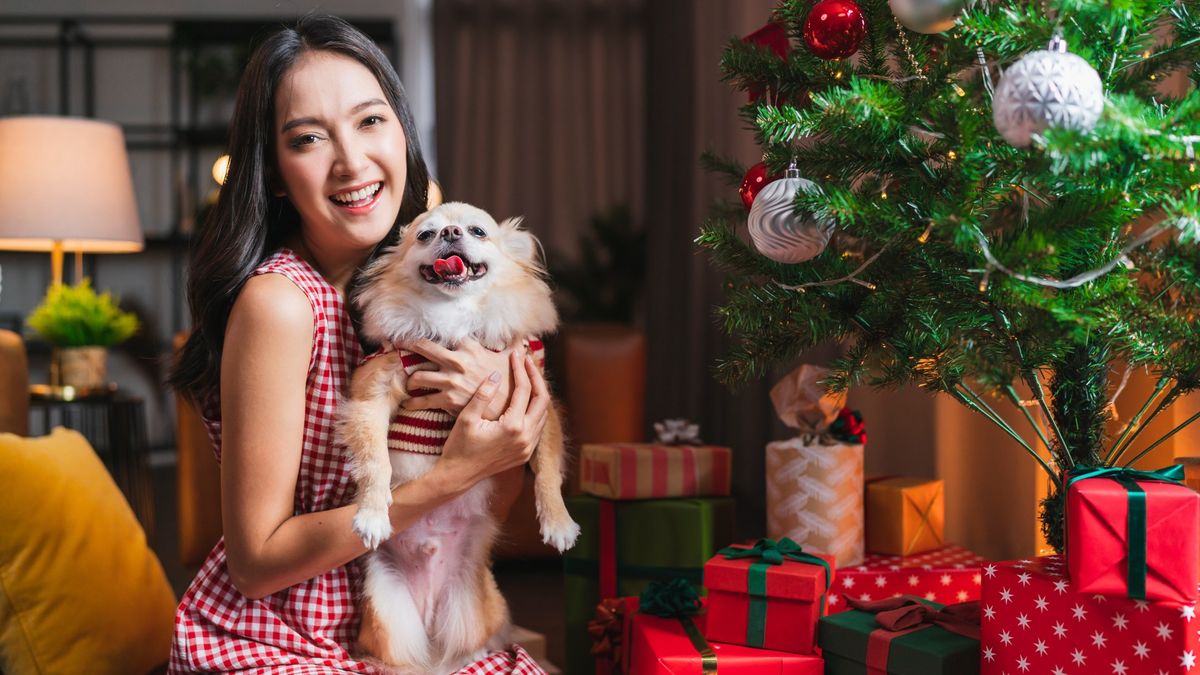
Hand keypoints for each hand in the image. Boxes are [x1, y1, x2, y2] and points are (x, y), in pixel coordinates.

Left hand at [402, 338, 521, 418]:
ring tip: (409, 383)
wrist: (508, 410)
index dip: (431, 332)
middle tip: (398, 344)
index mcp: (470, 348)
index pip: (445, 335)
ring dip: (411, 380)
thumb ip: (512, 346)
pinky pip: (422, 400)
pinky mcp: (447, 400)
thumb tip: (522, 336)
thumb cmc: (510, 384)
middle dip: (409, 344)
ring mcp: (450, 381)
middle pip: (424, 347)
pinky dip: (413, 403)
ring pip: (418, 376)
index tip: (420, 332)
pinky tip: (408, 404)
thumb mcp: (511, 360)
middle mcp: (457, 361)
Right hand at [435, 352, 550, 490]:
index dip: (520, 369)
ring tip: (528, 375)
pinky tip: (525, 398)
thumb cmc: (459, 446)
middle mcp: (526, 438)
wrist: (458, 475)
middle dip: (536, 377)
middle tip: (527, 361)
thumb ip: (483, 394)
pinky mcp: (525, 453)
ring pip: (543, 414)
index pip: (524, 390)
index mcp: (513, 427)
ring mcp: (528, 447)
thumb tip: (497, 374)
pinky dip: (535, 409)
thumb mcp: (467, 418)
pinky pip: (538, 426)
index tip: (515, 355)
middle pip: (542, 400)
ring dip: (538, 393)